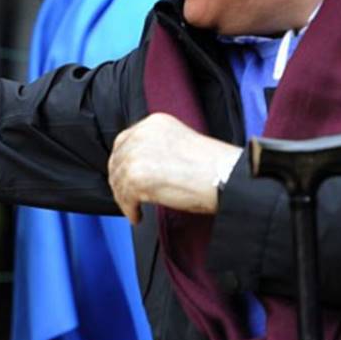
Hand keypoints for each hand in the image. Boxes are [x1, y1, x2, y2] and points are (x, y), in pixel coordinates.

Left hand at [108, 113, 242, 221]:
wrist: (223, 176)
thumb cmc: (212, 165)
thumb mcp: (178, 143)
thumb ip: (156, 149)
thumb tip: (140, 167)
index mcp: (153, 123)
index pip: (124, 141)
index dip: (121, 161)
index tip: (122, 175)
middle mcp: (142, 135)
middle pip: (117, 161)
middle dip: (119, 181)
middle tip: (126, 196)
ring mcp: (136, 156)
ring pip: (118, 181)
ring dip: (125, 199)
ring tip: (135, 209)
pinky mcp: (136, 177)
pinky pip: (125, 198)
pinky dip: (130, 210)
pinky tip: (138, 216)